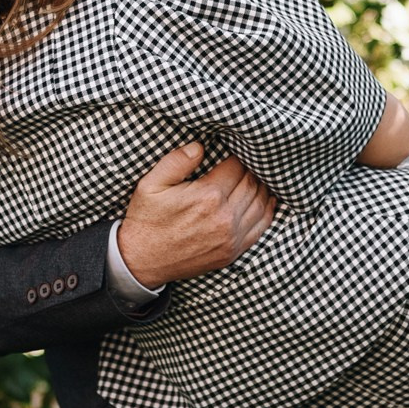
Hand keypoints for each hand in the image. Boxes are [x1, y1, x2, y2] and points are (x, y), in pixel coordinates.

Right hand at [116, 143, 276, 287]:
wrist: (142, 261)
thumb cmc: (146, 220)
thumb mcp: (151, 184)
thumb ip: (176, 161)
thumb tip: (199, 146)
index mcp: (207, 196)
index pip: (236, 167)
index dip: (237, 155)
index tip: (235, 149)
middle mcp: (224, 217)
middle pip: (251, 183)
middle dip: (251, 169)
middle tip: (248, 160)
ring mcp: (231, 237)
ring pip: (260, 204)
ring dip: (262, 187)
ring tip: (259, 176)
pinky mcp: (232, 252)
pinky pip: (260, 227)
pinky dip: (267, 211)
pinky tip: (267, 200)